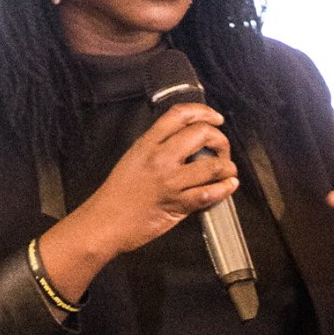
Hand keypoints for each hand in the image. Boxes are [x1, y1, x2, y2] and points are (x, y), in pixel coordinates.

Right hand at [38, 104, 237, 300]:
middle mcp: (160, 158)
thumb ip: (157, 147)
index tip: (215, 118)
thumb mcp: (133, 158)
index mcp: (147, 143)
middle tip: (222, 149)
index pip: (180, 115)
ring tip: (228, 170)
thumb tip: (185, 142)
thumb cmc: (116, 195)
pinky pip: (209, 193)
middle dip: (220, 140)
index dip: (204, 112)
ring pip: (212, 165)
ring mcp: (170, 181)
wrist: (105, 222)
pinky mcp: (178, 204)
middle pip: (202, 134)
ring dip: (227, 167)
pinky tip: (229, 186)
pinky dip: (224, 189)